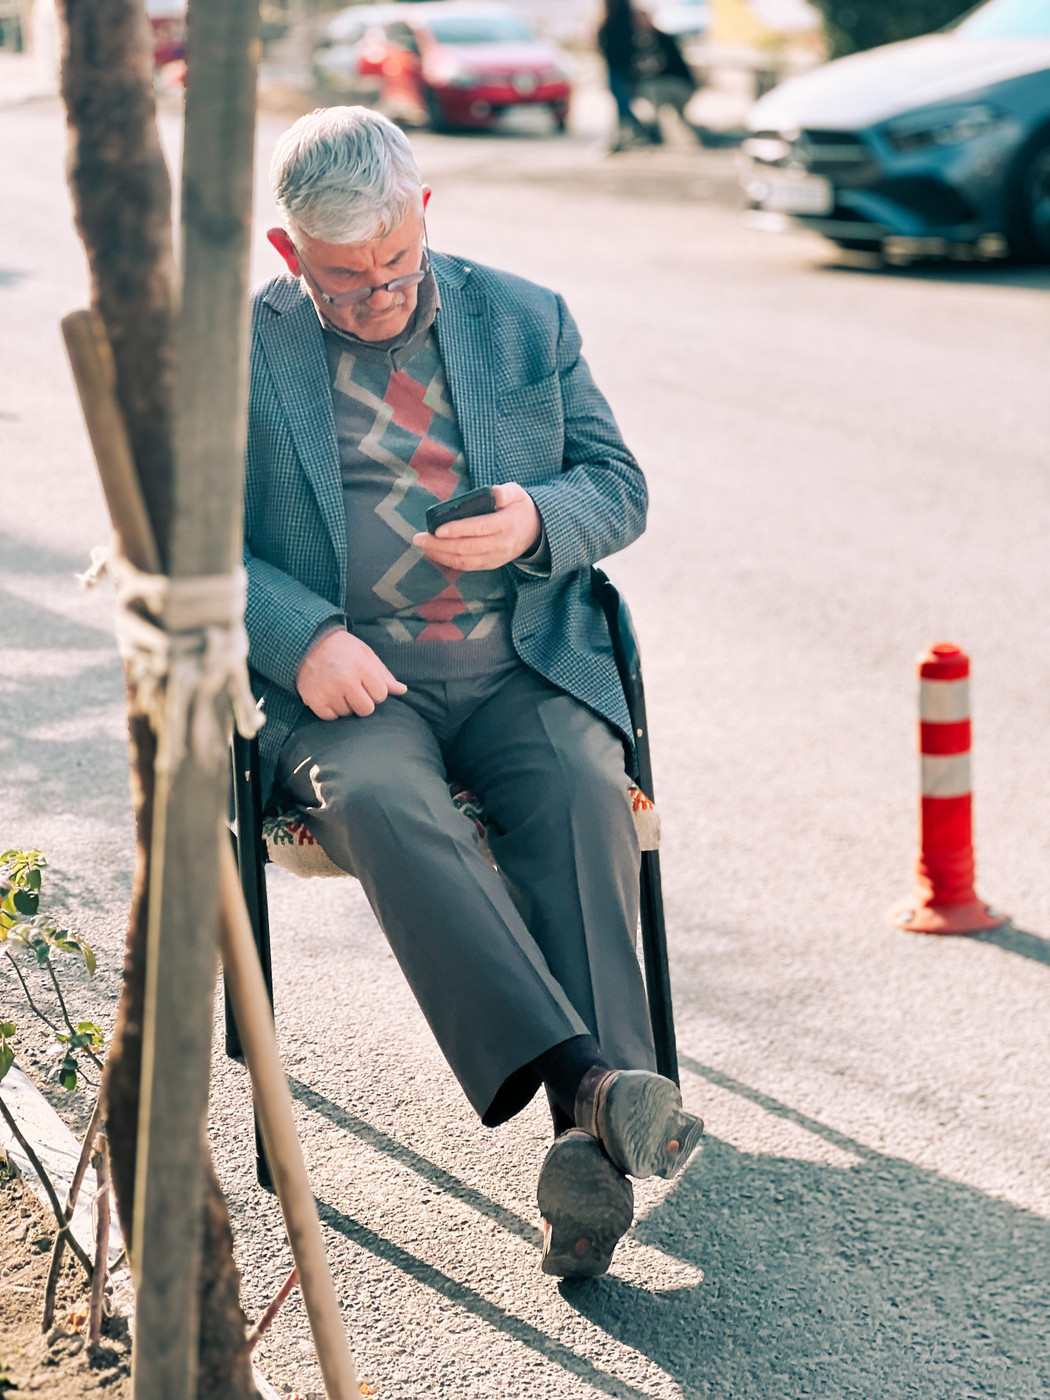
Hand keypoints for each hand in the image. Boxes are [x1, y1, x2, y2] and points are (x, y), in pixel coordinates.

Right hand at [296, 629, 406, 719]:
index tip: (367, 683)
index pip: (381, 695)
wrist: (308, 642)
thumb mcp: (366, 655)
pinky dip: (331, 709)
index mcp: (361, 667)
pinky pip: (331, 717)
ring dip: (346, 704)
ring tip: (339, 688)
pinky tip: (329, 695)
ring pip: (347, 713)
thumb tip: (403, 690)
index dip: (376, 691)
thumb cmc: (342, 648)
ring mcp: (328, 691)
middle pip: (366, 709)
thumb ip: (384, 675)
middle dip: (363, 702)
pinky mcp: (314, 700)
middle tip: (354, 689)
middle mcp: (345, 680)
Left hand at [412, 482, 541, 571]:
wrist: (536, 531)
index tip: (437, 530)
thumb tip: (493, 493)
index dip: (457, 530)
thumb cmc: (520, 508)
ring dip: (441, 555)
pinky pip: (468, 566)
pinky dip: (449, 562)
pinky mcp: (491, 564)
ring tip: (423, 546)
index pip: (479, 528)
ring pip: (465, 560)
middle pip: (466, 548)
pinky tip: (435, 554)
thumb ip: (505, 492)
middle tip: (419, 538)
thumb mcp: (518, 493)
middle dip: (439, 545)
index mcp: (506, 524)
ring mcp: (496, 557)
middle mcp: (501, 544)